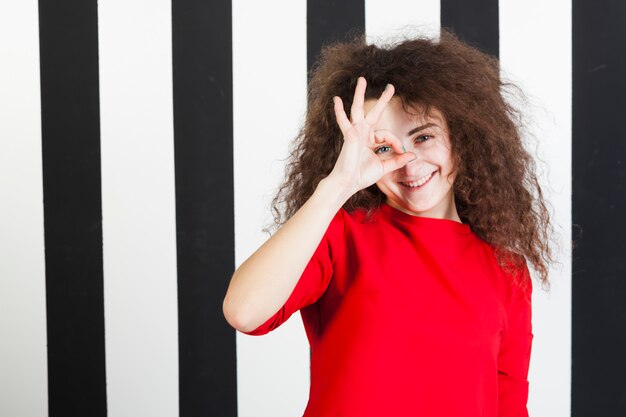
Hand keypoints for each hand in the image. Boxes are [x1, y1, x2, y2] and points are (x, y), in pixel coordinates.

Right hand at [327, 77, 416, 195]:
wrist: (347, 183)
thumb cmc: (361, 176)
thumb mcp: (384, 167)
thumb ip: (397, 160)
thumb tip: (412, 155)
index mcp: (370, 140)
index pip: (388, 135)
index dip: (396, 142)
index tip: (400, 152)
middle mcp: (362, 134)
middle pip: (373, 112)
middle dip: (382, 100)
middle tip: (390, 87)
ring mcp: (355, 133)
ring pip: (357, 110)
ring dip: (359, 94)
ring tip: (361, 80)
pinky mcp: (349, 136)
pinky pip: (343, 121)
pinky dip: (339, 111)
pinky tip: (336, 99)